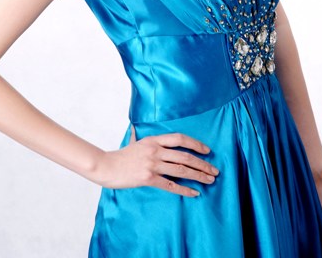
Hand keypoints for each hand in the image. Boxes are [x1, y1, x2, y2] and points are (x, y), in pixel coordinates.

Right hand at [91, 126, 218, 197]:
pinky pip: (171, 184)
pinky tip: (195, 192)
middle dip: (202, 164)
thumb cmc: (121, 155)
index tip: (207, 150)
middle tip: (215, 170)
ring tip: (210, 180)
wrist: (106, 166)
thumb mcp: (134, 141)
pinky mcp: (148, 178)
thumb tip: (137, 128)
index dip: (195, 143)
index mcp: (154, 140)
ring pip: (181, 170)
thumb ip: (141, 137)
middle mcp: (155, 150)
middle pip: (185, 156)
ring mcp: (152, 164)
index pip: (179, 138)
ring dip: (198, 175)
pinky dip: (185, 189)